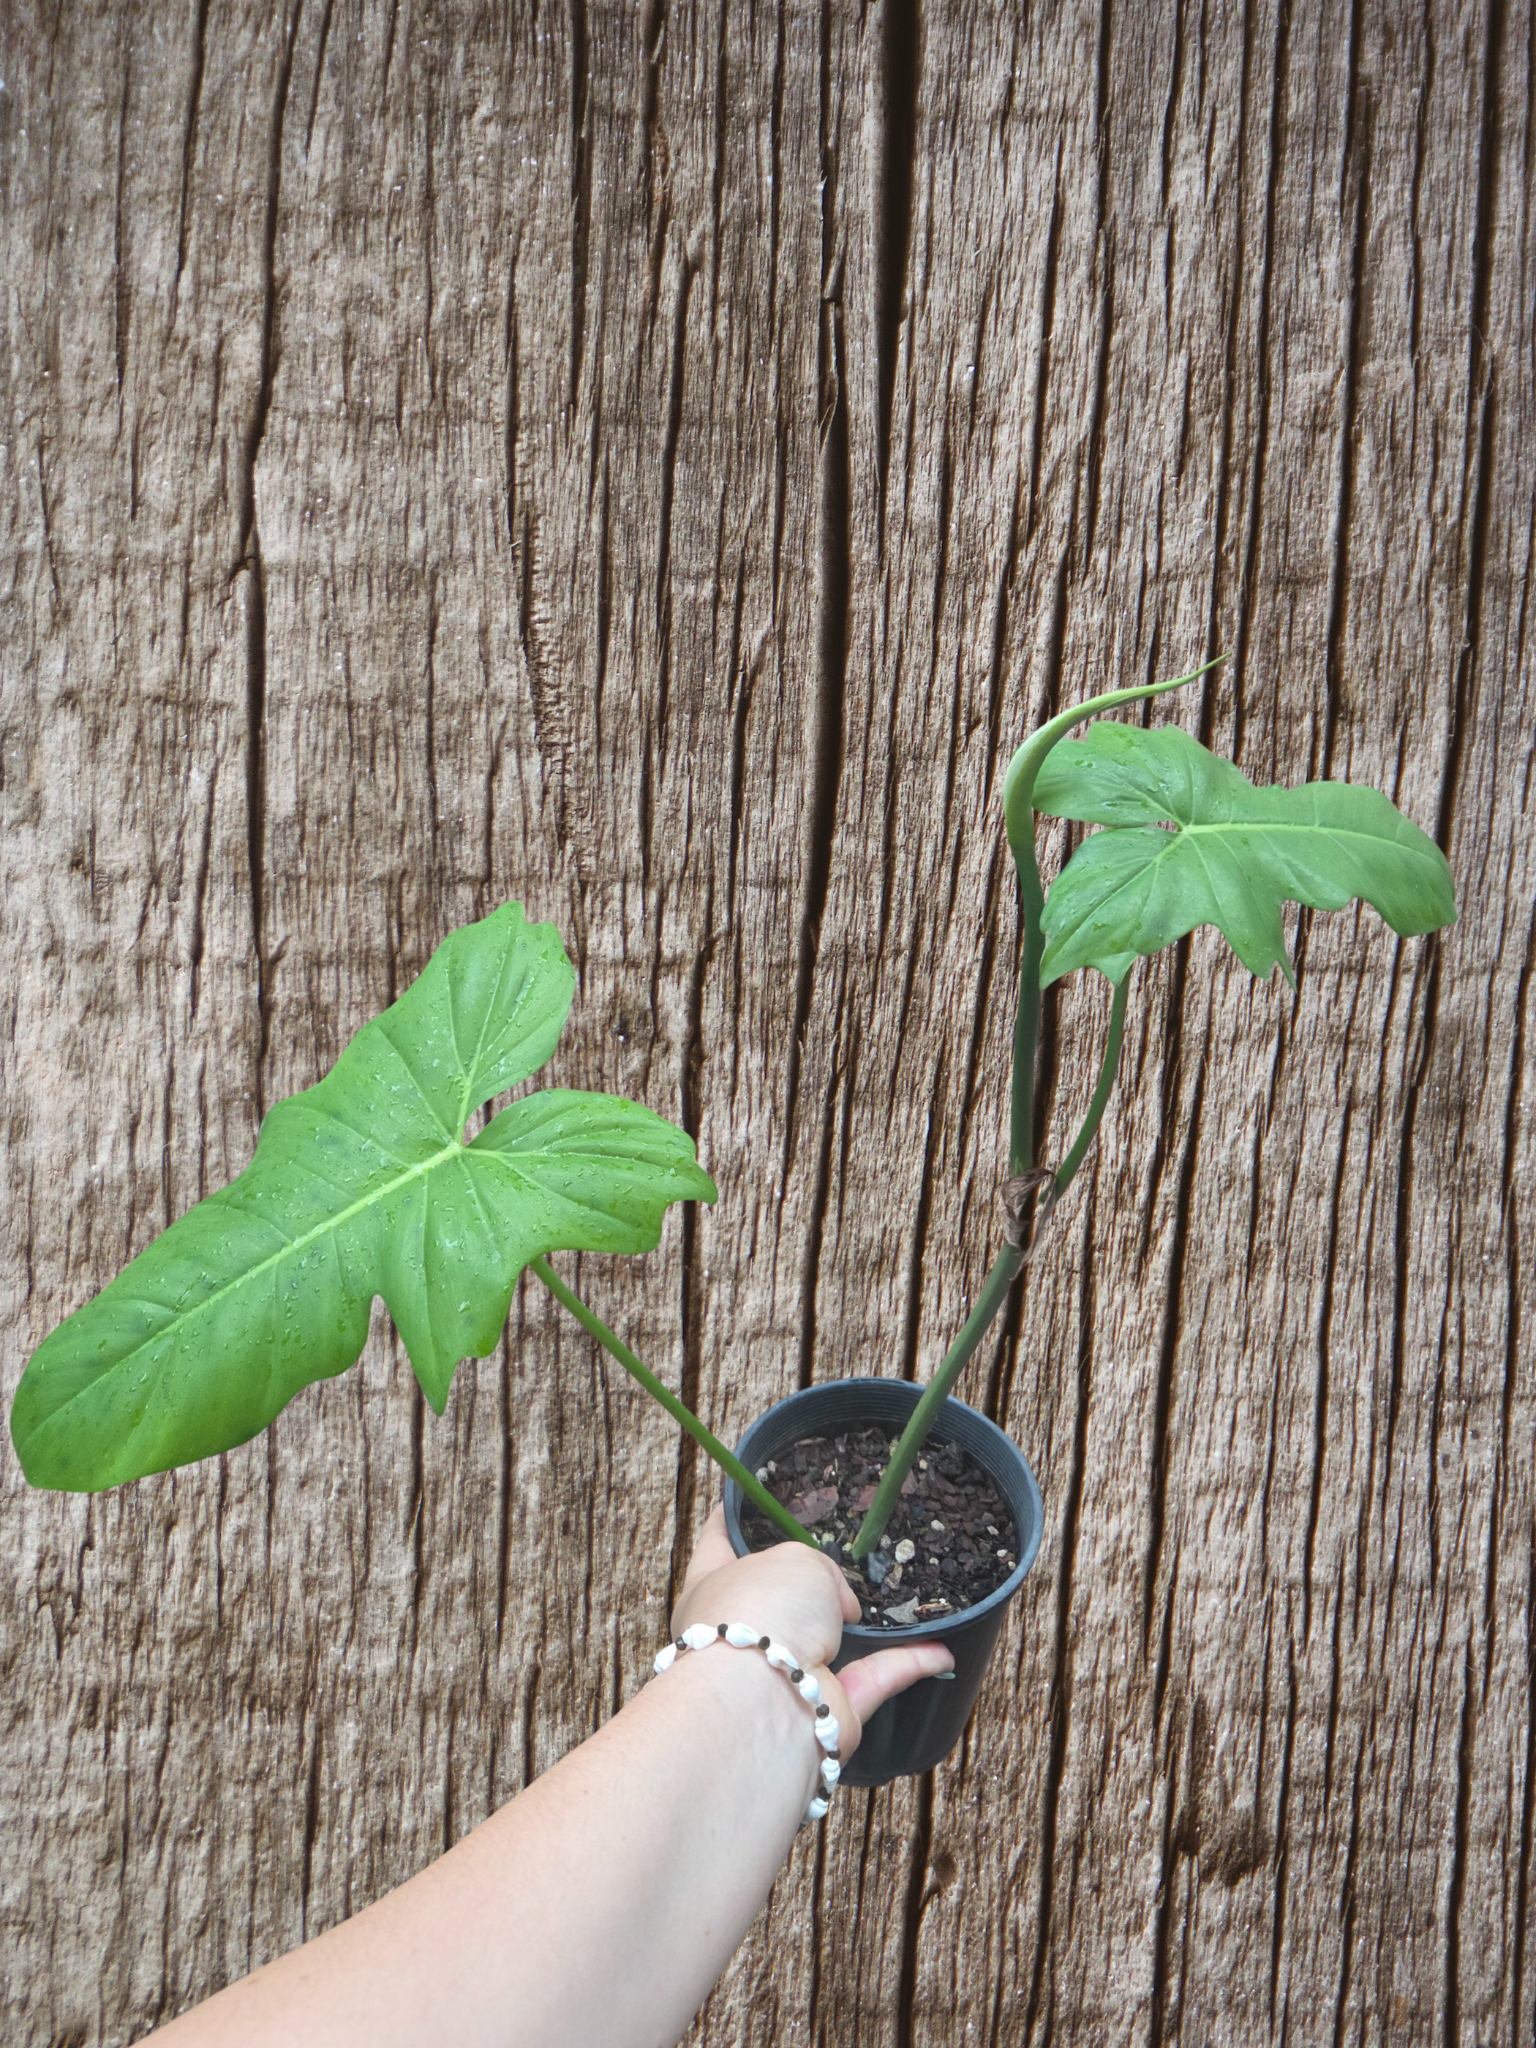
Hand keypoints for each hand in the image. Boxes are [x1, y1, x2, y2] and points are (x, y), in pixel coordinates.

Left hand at [671, 1505, 953, 1757]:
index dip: (731, 1518)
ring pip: (829, 1646)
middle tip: (844, 1558)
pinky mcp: (825, 1710)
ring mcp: (783, 1674)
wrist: (764, 1704)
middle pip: (779, 1597)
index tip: (741, 1498)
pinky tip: (941, 1650)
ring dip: (863, 1632)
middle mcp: (744, 1633)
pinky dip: (906, 1665)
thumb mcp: (796, 1559)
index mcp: (714, 1586)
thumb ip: (821, 1570)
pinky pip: (873, 1680)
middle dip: (810, 1583)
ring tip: (897, 1604)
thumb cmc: (761, 1614)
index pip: (719, 1542)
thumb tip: (841, 1612)